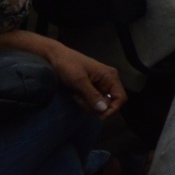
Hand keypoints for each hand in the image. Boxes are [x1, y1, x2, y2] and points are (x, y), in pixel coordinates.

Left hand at [0, 31, 124, 118]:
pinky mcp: (91, 88)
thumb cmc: (68, 65)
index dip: (113, 109)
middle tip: (80, 99)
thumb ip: (92, 95)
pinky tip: (76, 94)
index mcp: (110, 76)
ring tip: (76, 95)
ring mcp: (99, 85)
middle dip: (95, 105)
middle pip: (109, 103)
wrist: (54, 57)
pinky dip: (84, 101)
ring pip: (99, 104)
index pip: (121, 97)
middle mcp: (108, 81)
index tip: (100, 117)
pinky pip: (92, 101)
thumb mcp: (79, 80)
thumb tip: (103, 110)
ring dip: (87, 104)